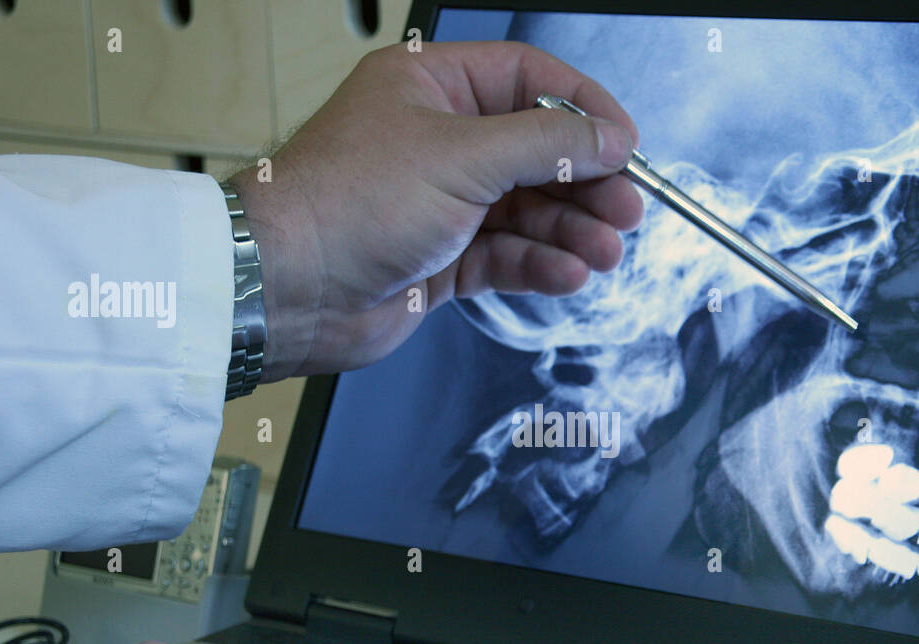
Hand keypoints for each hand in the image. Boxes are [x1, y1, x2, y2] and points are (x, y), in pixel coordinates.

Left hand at [231, 40, 643, 380]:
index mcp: (432, 88)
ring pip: (526, 209)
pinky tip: (567, 275)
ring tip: (607, 253)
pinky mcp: (441, 259)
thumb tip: (612, 137)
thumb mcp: (462, 157)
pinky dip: (538, 265)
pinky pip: (504, 255)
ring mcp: (440, 203)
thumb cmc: (352, 202)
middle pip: (536, 151)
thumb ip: (547, 145)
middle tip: (628, 211)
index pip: (527, 80)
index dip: (583, 109)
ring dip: (571, 231)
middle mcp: (438, 140)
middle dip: (586, 183)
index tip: (627, 144)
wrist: (290, 288)